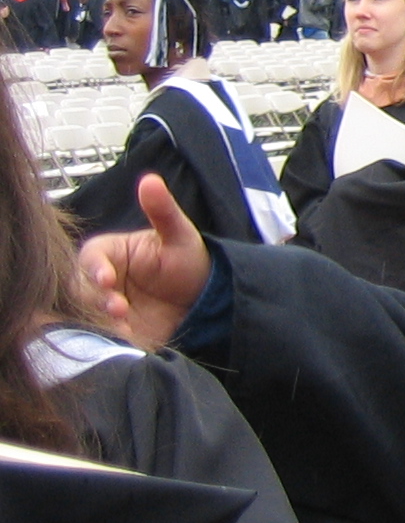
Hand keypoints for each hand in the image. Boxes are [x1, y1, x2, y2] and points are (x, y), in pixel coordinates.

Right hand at [78, 173, 208, 350]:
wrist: (204, 297)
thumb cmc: (186, 259)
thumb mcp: (179, 234)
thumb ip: (163, 210)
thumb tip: (150, 180)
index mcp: (107, 253)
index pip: (91, 258)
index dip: (95, 268)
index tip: (107, 279)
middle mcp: (98, 280)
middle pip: (81, 289)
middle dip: (96, 299)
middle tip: (118, 309)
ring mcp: (102, 307)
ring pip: (87, 315)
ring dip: (100, 322)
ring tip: (124, 328)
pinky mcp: (113, 331)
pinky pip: (102, 338)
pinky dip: (109, 341)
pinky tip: (126, 342)